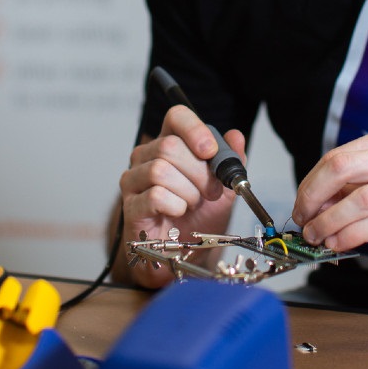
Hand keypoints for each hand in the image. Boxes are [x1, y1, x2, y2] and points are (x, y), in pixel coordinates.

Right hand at [115, 104, 246, 286]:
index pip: (176, 117)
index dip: (194, 129)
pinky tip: (178, 213)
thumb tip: (236, 136)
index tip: (210, 151)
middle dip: (199, 172)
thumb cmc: (200, 217)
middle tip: (210, 192)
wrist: (187, 252)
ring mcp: (134, 180)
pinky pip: (155, 195)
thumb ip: (230, 161)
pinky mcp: (130, 205)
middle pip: (169, 146)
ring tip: (193, 204)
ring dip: (188, 192)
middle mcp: (147, 156)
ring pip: (160, 170)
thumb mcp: (224, 187)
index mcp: (170, 143)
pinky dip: (175, 206)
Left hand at [290, 126, 367, 266]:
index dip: (311, 183)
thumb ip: (362, 187)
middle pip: (343, 168)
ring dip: (330, 222)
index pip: (339, 156)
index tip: (302, 205)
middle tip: (303, 220)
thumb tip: (317, 202)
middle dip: (313, 197)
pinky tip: (341, 244)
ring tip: (318, 237)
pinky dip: (353, 235)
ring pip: (360, 198)